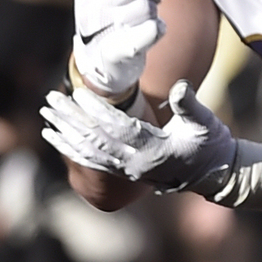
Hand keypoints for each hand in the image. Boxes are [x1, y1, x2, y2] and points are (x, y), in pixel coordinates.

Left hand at [39, 80, 232, 192]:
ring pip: (90, 153)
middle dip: (72, 120)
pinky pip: (92, 162)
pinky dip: (71, 149)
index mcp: (155, 151)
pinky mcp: (125, 172)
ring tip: (47, 115)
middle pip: (97, 141)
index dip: (98, 112)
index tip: (80, 93)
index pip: (120, 129)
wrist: (215, 174)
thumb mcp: (206, 122)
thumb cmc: (211, 144)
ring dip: (66, 133)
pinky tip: (55, 136)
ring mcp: (129, 171)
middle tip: (52, 99)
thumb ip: (190, 105)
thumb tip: (179, 87)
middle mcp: (137, 164)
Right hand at [69, 0, 162, 103]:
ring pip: (145, 7)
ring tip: (149, 17)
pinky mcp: (117, 54)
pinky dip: (158, 28)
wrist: (102, 66)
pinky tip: (153, 30)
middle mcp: (89, 11)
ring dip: (154, 11)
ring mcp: (101, 33)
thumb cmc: (111, 23)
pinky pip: (150, 30)